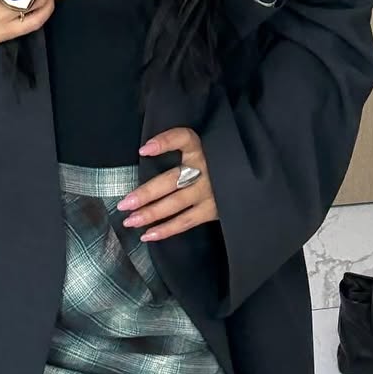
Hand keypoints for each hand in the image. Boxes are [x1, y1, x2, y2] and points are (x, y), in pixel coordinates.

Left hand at [116, 126, 220, 241]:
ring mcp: (210, 191)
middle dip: (147, 193)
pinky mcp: (213, 210)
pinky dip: (166, 230)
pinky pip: (185, 222)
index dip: (164, 142)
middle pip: (171, 180)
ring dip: (151, 214)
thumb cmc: (213, 161)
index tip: (143, 150)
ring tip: (130, 220)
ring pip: (175, 204)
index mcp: (201, 148)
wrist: (247, 178)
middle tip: (124, 203)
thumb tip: (144, 152)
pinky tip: (147, 235)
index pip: (183, 138)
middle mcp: (205, 169)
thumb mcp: (201, 147)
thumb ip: (177, 146)